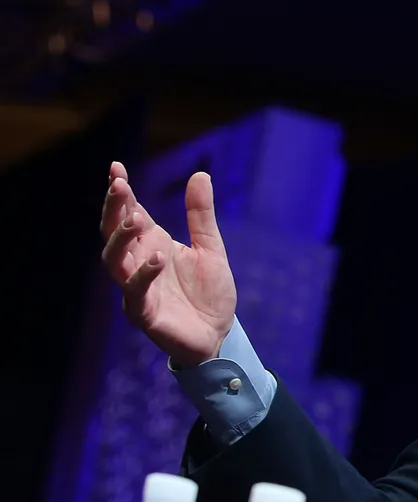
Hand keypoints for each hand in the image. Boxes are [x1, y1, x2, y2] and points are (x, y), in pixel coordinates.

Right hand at [100, 161, 235, 366]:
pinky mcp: (144, 313)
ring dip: (121, 238)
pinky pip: (135, 292)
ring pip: (114, 260)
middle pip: (113, 232)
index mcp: (151, 244)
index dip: (120, 191)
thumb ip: (201, 215)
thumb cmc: (209, 293)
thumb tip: (200, 174)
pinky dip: (143, 274)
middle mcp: (138, 263)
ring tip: (136, 218)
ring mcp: (137, 288)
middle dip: (113, 208)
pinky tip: (157, 258)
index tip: (116, 168)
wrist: (219, 334)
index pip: (128, 213)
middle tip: (119, 185)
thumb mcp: (211, 248)